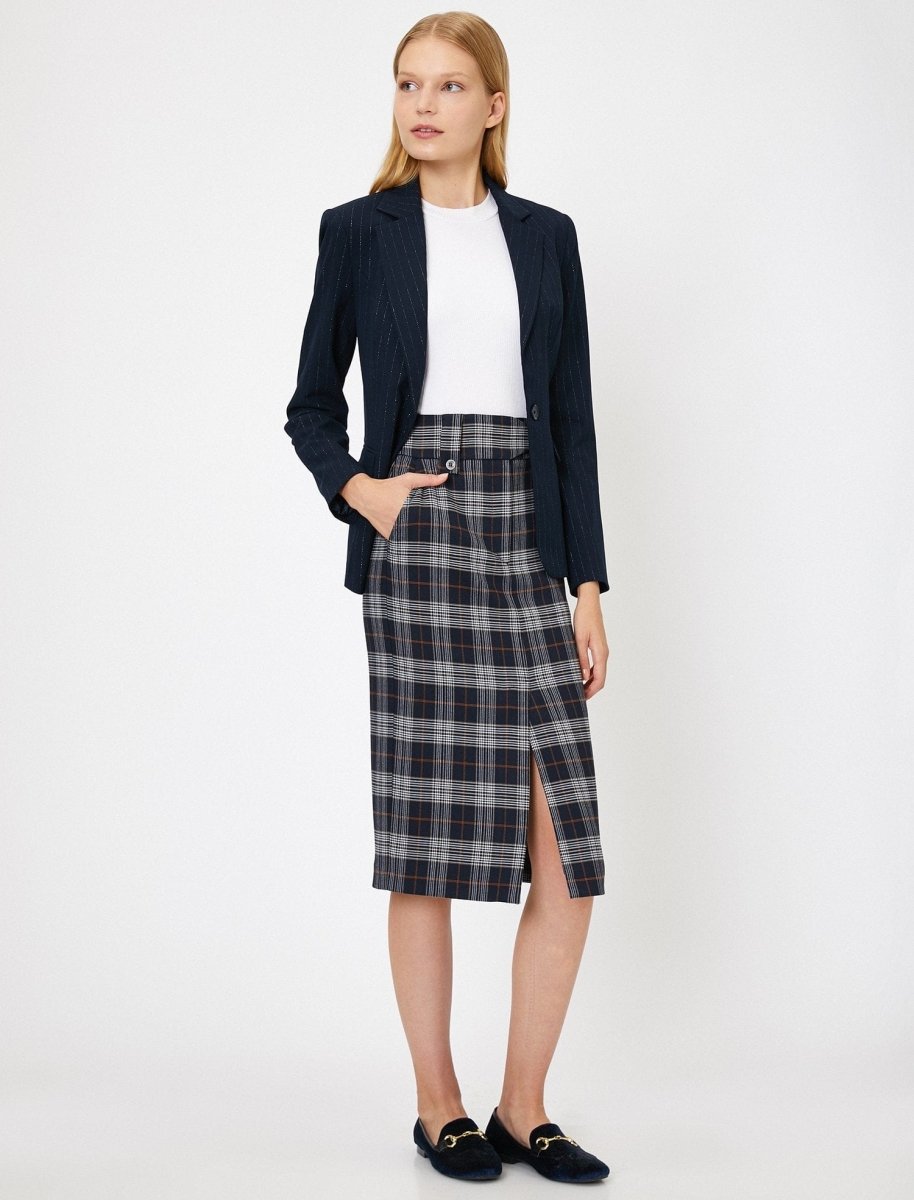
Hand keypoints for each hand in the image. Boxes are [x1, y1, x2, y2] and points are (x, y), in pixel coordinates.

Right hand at [341, 470, 448, 538]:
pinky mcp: (388, 535)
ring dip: (418, 534)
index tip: (444, 522)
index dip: (438, 521)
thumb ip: (428, 479)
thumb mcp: (408, 480)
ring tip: (429, 535)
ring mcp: (394, 530)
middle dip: (430, 529)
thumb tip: (445, 477)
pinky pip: (401, 539)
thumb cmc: (388, 487)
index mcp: (409, 508)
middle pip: (422, 529)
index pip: (429, 518)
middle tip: (439, 530)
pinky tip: (413, 536)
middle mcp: (401, 521)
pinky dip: (407, 538)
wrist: (366, 496)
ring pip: (411, 536)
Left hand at [572, 584, 608, 699]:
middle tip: (577, 697)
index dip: (591, 692)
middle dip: (590, 690)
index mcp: (601, 653)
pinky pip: (597, 665)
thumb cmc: (584, 618)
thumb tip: (584, 677)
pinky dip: (590, 673)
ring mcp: (602, 651)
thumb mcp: (579, 639)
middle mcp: (604, 654)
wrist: (589, 603)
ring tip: (577, 688)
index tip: (581, 699)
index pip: (599, 679)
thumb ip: (582, 658)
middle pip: (600, 679)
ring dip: (590, 682)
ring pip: (599, 673)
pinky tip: (580, 674)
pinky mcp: (598, 647)